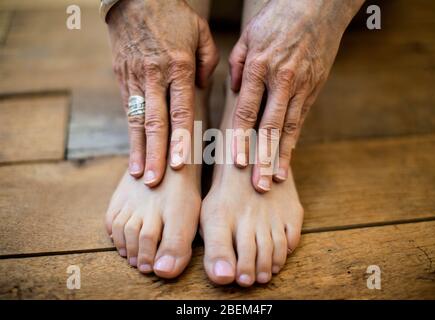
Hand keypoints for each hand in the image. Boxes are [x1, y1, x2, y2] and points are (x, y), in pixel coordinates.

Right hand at [107, 0, 218, 185]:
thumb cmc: (174, 15)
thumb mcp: (199, 33)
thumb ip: (207, 63)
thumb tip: (201, 88)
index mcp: (178, 66)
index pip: (180, 110)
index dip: (179, 139)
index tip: (179, 164)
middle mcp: (155, 76)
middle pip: (155, 121)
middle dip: (156, 154)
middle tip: (156, 181)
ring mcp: (135, 78)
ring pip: (137, 120)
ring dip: (139, 150)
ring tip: (140, 176)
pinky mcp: (122, 77)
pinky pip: (127, 110)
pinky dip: (130, 135)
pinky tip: (133, 154)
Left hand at [229, 0, 363, 191]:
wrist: (320, 6)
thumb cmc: (278, 18)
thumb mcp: (249, 34)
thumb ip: (238, 64)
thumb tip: (234, 90)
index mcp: (260, 66)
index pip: (246, 110)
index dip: (240, 138)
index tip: (236, 162)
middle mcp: (281, 80)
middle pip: (269, 126)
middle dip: (263, 158)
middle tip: (257, 184)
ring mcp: (301, 86)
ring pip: (289, 127)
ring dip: (281, 156)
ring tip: (274, 179)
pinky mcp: (314, 88)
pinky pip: (301, 119)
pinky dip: (293, 140)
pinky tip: (287, 158)